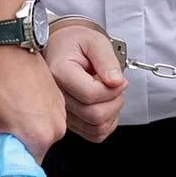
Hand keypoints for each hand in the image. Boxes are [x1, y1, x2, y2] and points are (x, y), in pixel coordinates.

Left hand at [0, 44, 65, 176]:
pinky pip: (42, 119)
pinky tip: (12, 100)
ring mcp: (59, 110)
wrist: (4, 35)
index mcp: (39, 136)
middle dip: (10, 146)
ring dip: (18, 130)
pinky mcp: (56, 97)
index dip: (3, 166)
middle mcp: (56, 127)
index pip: (23, 171)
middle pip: (30, 154)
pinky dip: (27, 116)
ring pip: (36, 136)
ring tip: (2, 108)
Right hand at [43, 23, 127, 142]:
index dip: (112, 89)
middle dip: (115, 101)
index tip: (119, 79)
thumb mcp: (95, 41)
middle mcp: (56, 95)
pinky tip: (105, 105)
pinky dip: (107, 124)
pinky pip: (94, 134)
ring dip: (112, 113)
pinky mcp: (70, 121)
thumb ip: (107, 60)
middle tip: (116, 85)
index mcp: (59, 72)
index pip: (90, 94)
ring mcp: (62, 111)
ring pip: (96, 128)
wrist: (63, 47)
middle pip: (94, 114)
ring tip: (108, 92)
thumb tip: (116, 81)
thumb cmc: (76, 43)